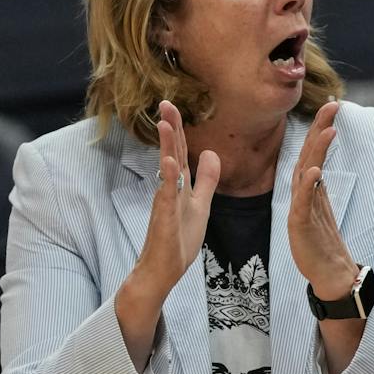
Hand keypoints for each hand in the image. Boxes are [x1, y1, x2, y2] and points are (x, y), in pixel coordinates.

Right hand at [132, 100, 220, 298]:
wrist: (163, 271)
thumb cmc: (178, 240)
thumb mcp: (200, 205)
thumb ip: (205, 180)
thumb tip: (211, 153)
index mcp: (181, 185)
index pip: (180, 151)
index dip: (178, 128)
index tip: (172, 105)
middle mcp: (171, 190)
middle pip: (171, 154)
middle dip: (170, 128)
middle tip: (165, 102)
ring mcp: (166, 204)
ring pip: (167, 171)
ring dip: (166, 147)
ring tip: (164, 124)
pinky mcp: (164, 221)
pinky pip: (167, 197)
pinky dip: (168, 180)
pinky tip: (168, 164)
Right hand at [289, 102, 358, 300]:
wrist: (325, 272)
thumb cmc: (321, 242)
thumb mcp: (319, 208)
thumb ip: (316, 187)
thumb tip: (315, 167)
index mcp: (309, 188)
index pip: (314, 151)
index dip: (321, 128)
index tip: (333, 106)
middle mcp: (303, 193)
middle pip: (310, 154)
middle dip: (320, 129)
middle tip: (331, 105)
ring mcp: (301, 207)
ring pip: (307, 173)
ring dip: (317, 150)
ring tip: (328, 130)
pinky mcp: (300, 224)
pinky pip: (304, 202)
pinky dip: (308, 186)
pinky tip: (315, 171)